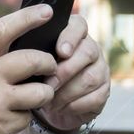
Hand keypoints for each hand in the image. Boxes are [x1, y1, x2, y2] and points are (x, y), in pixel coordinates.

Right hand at [0, 4, 57, 133]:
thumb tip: (14, 43)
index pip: (3, 30)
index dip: (27, 18)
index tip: (46, 11)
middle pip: (33, 60)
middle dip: (47, 62)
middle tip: (48, 66)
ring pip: (40, 92)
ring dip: (43, 93)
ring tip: (34, 94)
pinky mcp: (2, 126)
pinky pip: (28, 117)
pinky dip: (23, 116)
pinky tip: (8, 116)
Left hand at [39, 15, 109, 132]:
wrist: (50, 105)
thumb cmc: (38, 76)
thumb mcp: (32, 61)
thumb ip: (33, 52)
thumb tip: (29, 55)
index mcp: (72, 35)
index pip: (78, 25)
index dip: (70, 37)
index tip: (60, 52)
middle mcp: (91, 48)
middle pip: (87, 52)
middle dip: (65, 70)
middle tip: (48, 84)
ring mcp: (100, 69)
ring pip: (91, 77)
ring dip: (68, 91)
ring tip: (50, 99)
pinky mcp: (104, 91)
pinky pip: (96, 97)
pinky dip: (75, 105)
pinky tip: (61, 107)